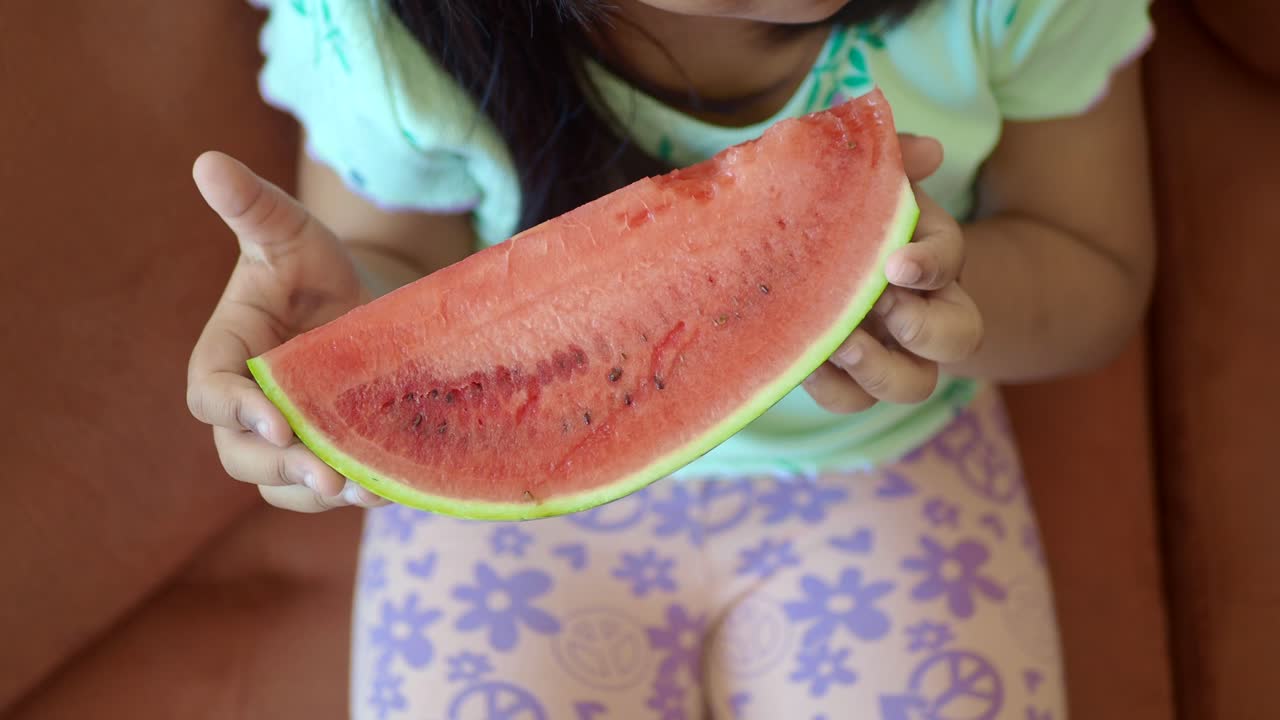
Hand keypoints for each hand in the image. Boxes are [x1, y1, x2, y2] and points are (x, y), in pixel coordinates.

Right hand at [187, 151, 388, 511]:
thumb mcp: (292, 235)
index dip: (237, 411)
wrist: (363, 306)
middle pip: (240, 455)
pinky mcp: (319, 459)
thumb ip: (254, 208)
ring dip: (317, 492)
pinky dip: (349, 495)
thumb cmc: (315, 269)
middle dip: (280, 467)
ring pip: (280, 486)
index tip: (276, 421)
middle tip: (325, 473)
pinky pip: (321, 494)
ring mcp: (281, 440)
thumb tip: (208, 161)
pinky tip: (387, 487)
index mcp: (225, 355)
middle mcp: (244, 408)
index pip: (211, 393)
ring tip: (362, 488)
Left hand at [803, 135, 983, 412]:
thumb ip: (889, 157)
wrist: (783, 245)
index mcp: (923, 254)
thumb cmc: (827, 204)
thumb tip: (930, 151)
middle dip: (925, 327)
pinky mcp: (844, 378)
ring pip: (912, 385)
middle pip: (960, 338)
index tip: (897, 263)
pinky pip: (850, 400)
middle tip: (880, 304)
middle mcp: (919, 308)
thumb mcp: (853, 172)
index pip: (952, 257)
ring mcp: (885, 350)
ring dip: (881, 370)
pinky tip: (800, 358)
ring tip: (838, 344)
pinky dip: (830, 386)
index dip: (932, 263)